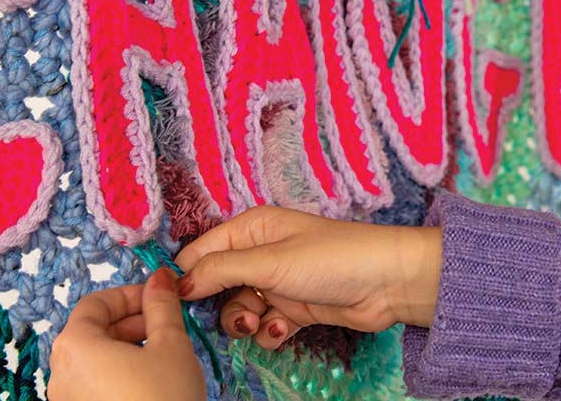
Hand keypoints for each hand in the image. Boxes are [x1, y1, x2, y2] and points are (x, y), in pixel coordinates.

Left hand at [48, 268, 206, 400]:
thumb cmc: (164, 399)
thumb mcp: (171, 345)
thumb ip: (162, 306)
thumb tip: (159, 278)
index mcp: (75, 345)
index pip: (96, 303)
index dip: (130, 295)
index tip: (159, 298)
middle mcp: (60, 373)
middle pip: (92, 331)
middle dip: (132, 323)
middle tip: (167, 327)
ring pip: (94, 360)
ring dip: (127, 349)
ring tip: (162, 358)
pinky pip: (93, 386)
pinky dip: (118, 375)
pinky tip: (149, 385)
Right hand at [174, 206, 441, 349]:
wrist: (386, 283)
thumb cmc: (327, 259)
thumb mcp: (268, 262)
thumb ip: (220, 270)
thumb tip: (177, 283)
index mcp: (250, 229)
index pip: (201, 251)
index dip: (186, 277)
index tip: (174, 304)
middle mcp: (259, 254)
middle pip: (217, 285)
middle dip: (219, 305)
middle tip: (234, 316)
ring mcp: (276, 283)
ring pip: (239, 309)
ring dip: (245, 322)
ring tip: (260, 324)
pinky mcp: (293, 309)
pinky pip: (264, 325)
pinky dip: (270, 331)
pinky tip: (285, 329)